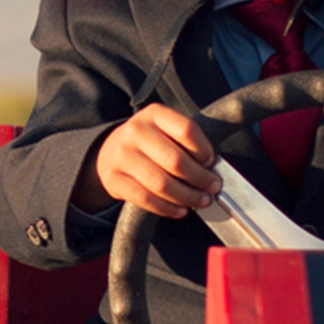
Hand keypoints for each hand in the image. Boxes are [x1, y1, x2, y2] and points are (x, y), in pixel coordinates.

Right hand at [73, 107, 216, 216]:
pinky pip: (146, 199)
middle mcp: (135, 132)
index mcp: (154, 114)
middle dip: (200, 178)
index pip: (186, 129)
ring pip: (161, 183)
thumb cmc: (149, 143)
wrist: (111, 151)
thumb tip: (210, 171)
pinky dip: (167, 208)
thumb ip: (186, 143)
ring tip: (200, 200)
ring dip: (186, 197)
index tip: (211, 162)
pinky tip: (180, 210)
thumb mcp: (165, 129)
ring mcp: (121, 156)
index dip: (204, 149)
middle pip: (175, 160)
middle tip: (212, 187)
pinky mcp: (114, 179)